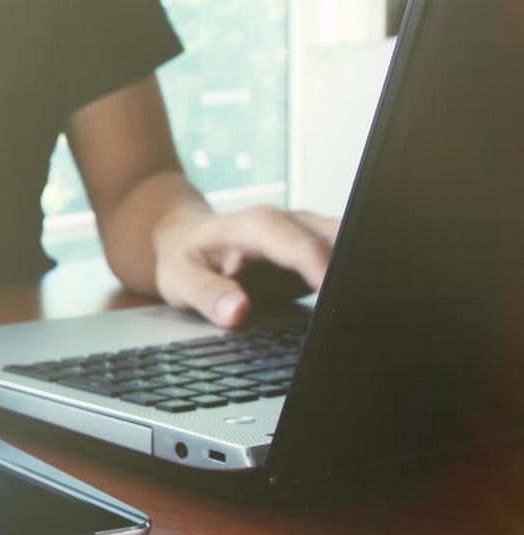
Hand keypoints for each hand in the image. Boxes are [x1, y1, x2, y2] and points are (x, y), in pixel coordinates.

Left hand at [153, 205, 340, 327]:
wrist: (186, 236)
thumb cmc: (184, 257)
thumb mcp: (179, 279)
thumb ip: (206, 294)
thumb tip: (236, 312)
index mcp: (254, 226)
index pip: (297, 245)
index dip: (320, 268)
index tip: (333, 293)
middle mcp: (289, 222)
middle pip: (336, 239)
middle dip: (351, 268)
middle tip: (354, 307)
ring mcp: (307, 233)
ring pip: (348, 244)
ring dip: (355, 271)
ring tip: (354, 308)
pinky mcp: (317, 248)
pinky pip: (345, 257)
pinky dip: (351, 276)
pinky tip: (351, 302)